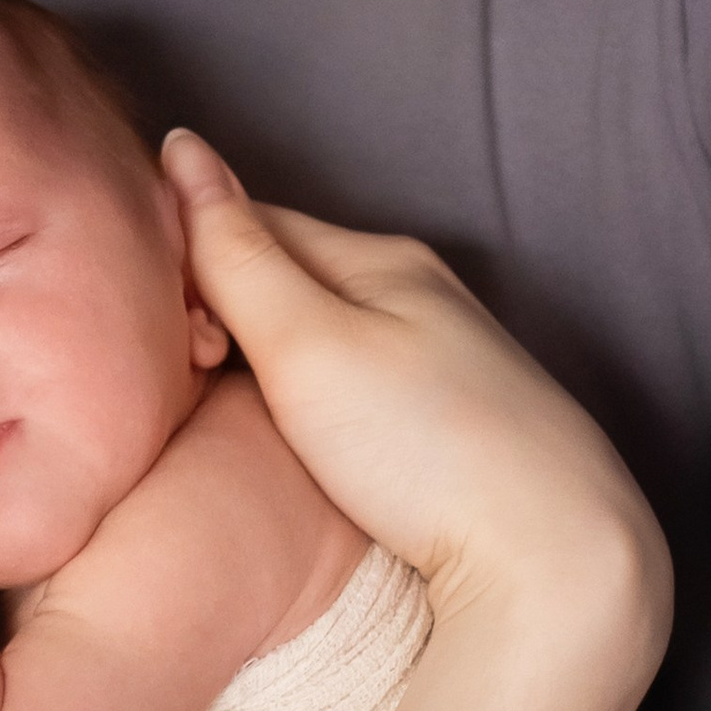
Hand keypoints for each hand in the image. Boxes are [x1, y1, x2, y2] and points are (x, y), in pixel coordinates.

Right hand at [162, 133, 668, 669]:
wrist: (555, 565)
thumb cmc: (428, 453)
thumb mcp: (306, 346)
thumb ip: (236, 255)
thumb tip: (180, 145)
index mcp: (383, 259)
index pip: (250, 225)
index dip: (187, 267)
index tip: (155, 337)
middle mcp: (419, 295)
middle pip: (285, 280)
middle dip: (222, 314)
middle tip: (188, 387)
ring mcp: (442, 362)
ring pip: (317, 338)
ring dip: (261, 363)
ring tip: (235, 421)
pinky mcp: (453, 428)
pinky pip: (352, 388)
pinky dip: (306, 405)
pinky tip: (300, 450)